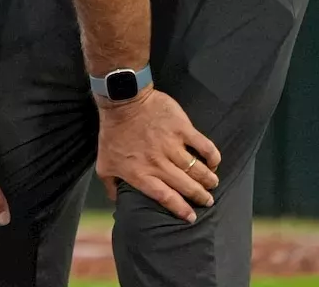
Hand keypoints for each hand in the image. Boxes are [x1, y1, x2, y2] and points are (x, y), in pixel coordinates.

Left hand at [95, 88, 220, 222]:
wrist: (122, 100)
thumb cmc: (113, 133)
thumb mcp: (104, 164)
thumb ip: (111, 186)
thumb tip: (117, 202)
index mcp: (141, 174)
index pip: (166, 198)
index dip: (181, 209)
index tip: (191, 217)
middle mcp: (159, 163)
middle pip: (186, 186)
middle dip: (200, 196)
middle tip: (207, 200)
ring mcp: (172, 146)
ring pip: (197, 170)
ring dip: (208, 179)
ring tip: (212, 183)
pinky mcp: (182, 129)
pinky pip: (204, 146)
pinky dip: (212, 156)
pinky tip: (214, 162)